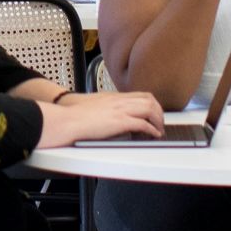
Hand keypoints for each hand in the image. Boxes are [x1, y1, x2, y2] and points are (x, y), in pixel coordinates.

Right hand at [37, 91, 163, 147]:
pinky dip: (151, 129)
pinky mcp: (119, 122)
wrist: (69, 120)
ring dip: (158, 120)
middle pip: (149, 100)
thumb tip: (114, 116)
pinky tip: (153, 135)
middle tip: (160, 122)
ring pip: (149, 109)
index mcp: (114, 97)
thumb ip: (107, 108)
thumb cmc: (77, 116)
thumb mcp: (96, 106)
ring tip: (159, 130)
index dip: (152, 104)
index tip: (155, 113)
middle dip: (159, 112)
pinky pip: (142, 124)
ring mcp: (120, 110)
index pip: (141, 95)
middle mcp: (120, 101)